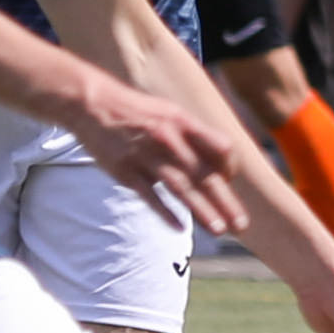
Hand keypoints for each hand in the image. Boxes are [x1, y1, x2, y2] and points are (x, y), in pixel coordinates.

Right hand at [65, 72, 250, 240]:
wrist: (92, 103)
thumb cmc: (137, 110)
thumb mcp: (170, 111)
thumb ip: (193, 133)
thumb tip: (219, 157)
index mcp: (183, 122)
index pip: (221, 148)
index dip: (230, 168)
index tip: (230, 182)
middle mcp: (169, 139)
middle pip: (205, 174)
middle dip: (226, 201)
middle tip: (241, 225)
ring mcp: (146, 156)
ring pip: (181, 188)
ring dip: (202, 211)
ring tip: (219, 230)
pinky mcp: (125, 171)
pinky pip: (150, 196)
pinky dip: (165, 212)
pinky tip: (179, 227)